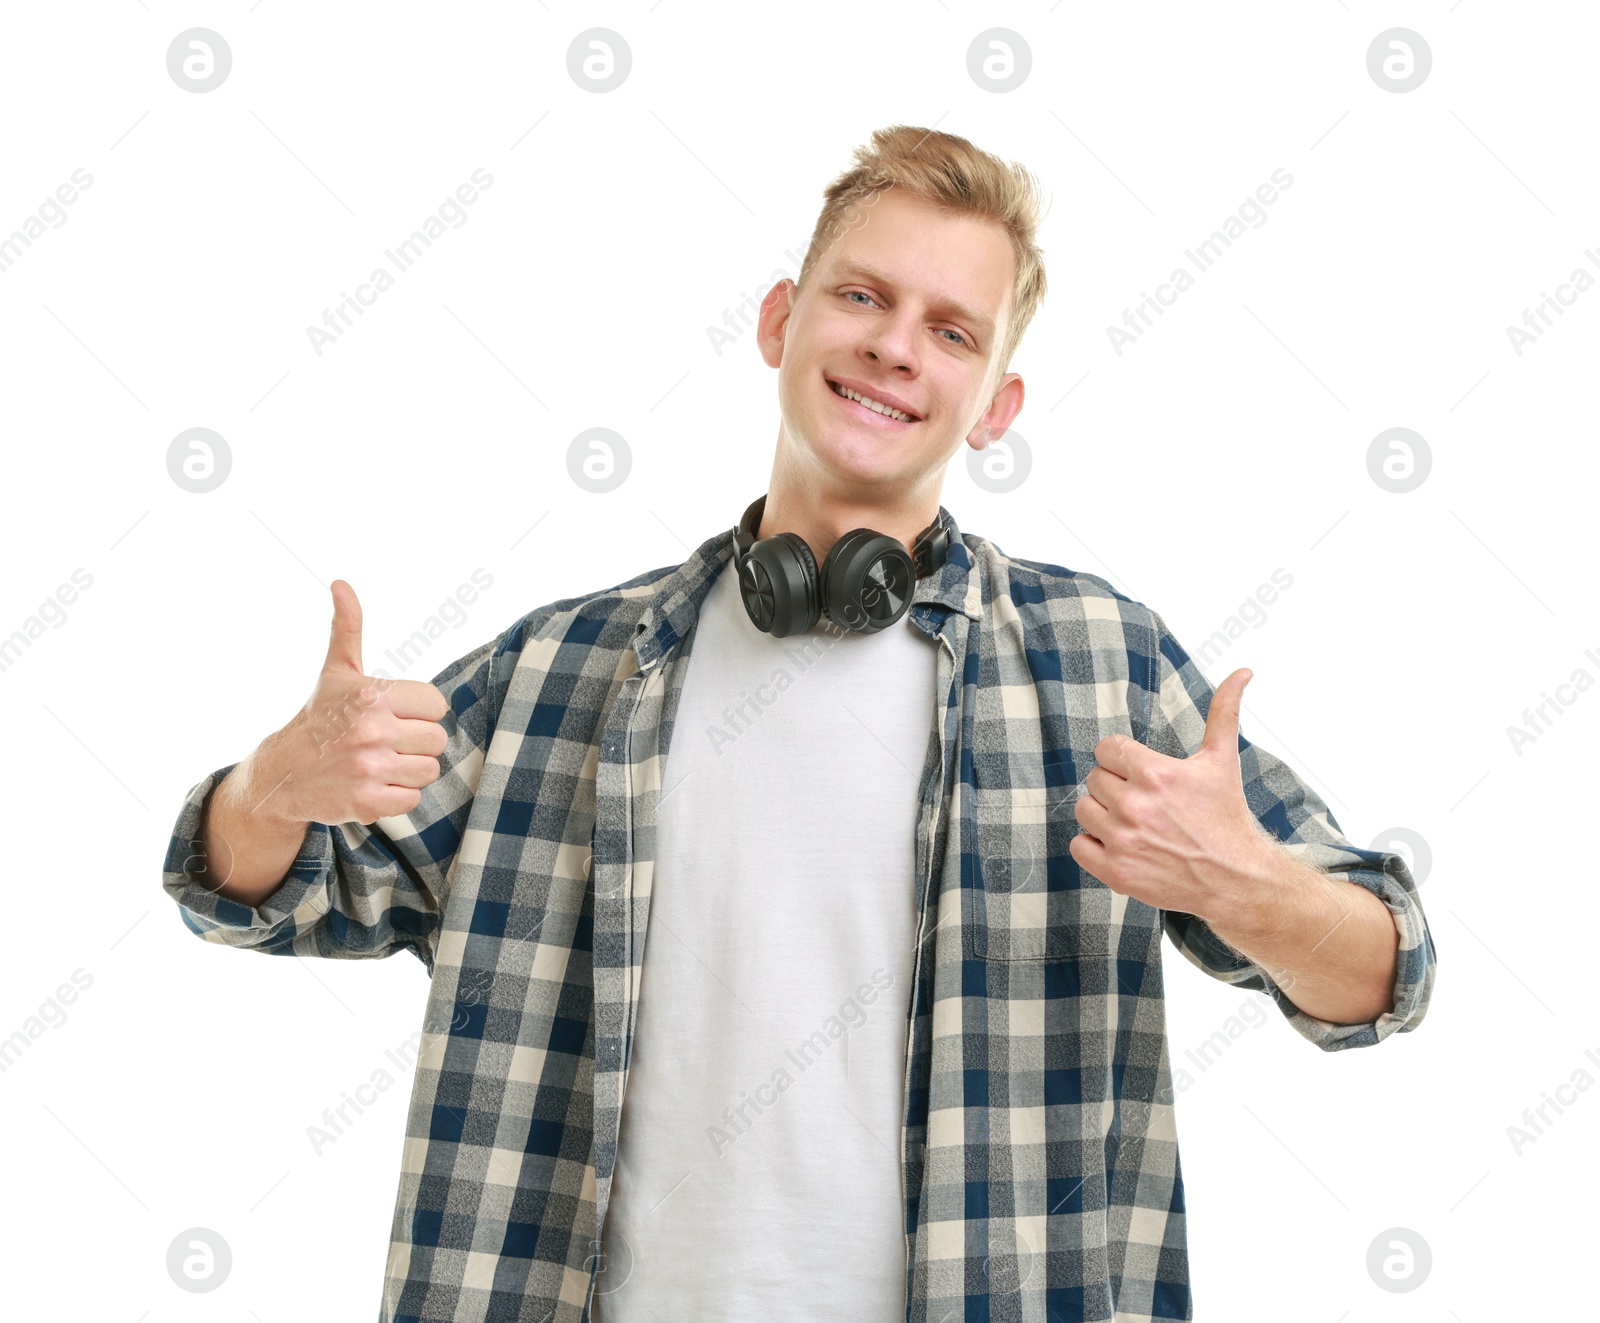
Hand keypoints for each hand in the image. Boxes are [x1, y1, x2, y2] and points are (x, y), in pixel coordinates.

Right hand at [260, 580, 450, 825]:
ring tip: (379, 762)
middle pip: (437, 740)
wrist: (282, 774)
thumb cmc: (320, 717)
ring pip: (428, 771)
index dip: (419, 712)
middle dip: (416, 742)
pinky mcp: (366, 803)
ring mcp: (368, 769)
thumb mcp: (336, 671)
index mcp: (372, 696)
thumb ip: (348, 627)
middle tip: (387, 741)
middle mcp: (370, 731)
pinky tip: (371, 784)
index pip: (436, 705)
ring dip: (408, 770)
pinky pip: (411, 800)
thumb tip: (341, 584)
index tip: (395, 714)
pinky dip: (396, 796)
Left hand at [1068, 667, 1272, 916]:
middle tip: (1145, 801)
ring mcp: (1122, 840)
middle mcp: (1134, 805)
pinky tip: (1123, 844)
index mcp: (1154, 772)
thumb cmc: (1226, 816)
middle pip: (1094, 778)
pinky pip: (1078, 845)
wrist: (1235, 878)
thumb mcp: (1222, 760)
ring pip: (1084, 809)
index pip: (1106, 749)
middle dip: (1116, 786)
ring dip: (1103, 815)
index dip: (1123, 759)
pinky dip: (1094, 846)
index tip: (1141, 774)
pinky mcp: (1115, 871)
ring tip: (1135, 823)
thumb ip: (1224, 711)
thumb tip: (1242, 671)